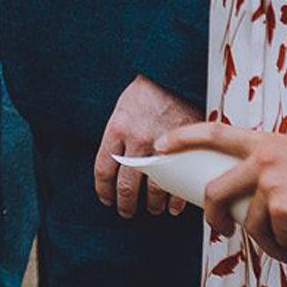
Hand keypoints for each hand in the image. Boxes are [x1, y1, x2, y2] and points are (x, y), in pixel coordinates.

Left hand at [95, 74, 204, 217]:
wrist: (175, 75)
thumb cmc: (146, 91)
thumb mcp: (122, 109)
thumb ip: (118, 136)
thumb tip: (117, 164)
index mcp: (116, 129)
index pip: (103, 170)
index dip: (103, 190)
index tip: (106, 199)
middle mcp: (136, 140)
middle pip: (125, 185)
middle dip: (125, 204)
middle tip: (126, 212)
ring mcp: (160, 146)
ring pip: (152, 189)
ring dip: (151, 205)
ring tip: (151, 210)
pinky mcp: (182, 149)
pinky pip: (177, 183)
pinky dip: (174, 200)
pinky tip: (172, 207)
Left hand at [158, 121, 286, 261]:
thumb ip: (271, 169)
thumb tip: (250, 201)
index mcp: (266, 143)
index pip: (215, 133)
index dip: (184, 138)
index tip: (161, 145)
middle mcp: (264, 159)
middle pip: (216, 192)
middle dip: (213, 218)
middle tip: (220, 231)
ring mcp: (271, 184)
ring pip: (251, 225)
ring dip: (271, 243)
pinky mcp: (284, 209)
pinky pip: (279, 240)